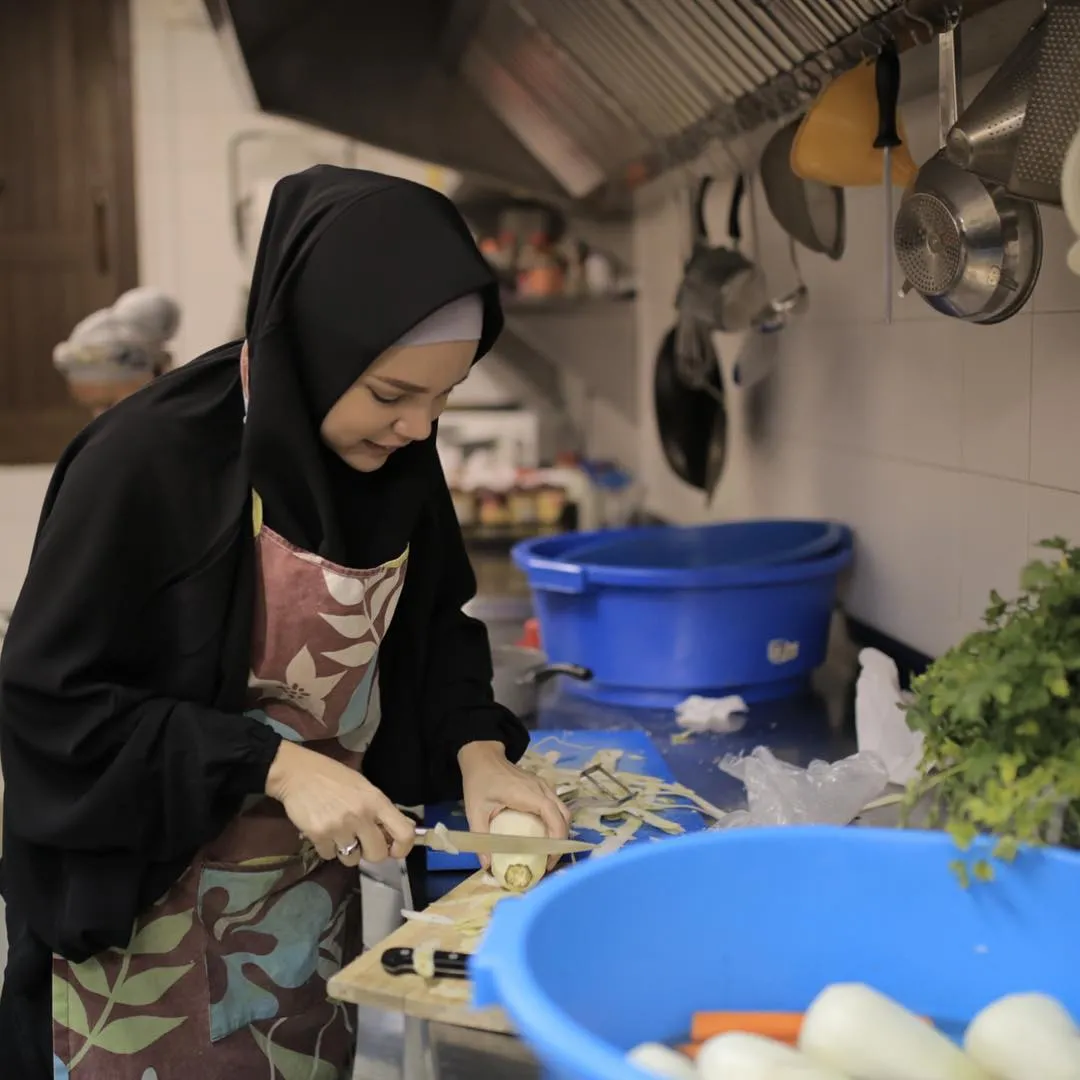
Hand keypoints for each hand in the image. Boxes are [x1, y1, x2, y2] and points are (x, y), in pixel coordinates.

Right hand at [265, 741, 414, 865]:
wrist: (297, 773)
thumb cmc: (333, 777)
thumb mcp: (364, 787)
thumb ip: (381, 810)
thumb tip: (403, 830)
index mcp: (376, 800)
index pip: (403, 833)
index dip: (403, 848)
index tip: (394, 850)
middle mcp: (361, 815)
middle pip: (377, 854)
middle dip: (370, 852)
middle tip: (361, 843)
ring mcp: (339, 827)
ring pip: (352, 860)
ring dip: (347, 852)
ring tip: (339, 834)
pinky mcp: (318, 835)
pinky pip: (329, 856)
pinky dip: (327, 848)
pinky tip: (323, 831)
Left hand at [458, 741, 571, 870]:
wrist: (482, 757)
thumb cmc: (479, 782)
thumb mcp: (475, 810)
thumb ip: (481, 836)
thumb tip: (487, 864)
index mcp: (527, 794)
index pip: (553, 816)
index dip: (556, 839)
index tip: (548, 860)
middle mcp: (541, 789)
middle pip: (564, 815)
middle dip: (561, 841)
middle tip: (549, 861)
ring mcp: (543, 786)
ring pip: (563, 811)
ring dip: (560, 832)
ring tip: (548, 852)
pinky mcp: (541, 787)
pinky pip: (556, 806)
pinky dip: (556, 823)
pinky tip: (544, 836)